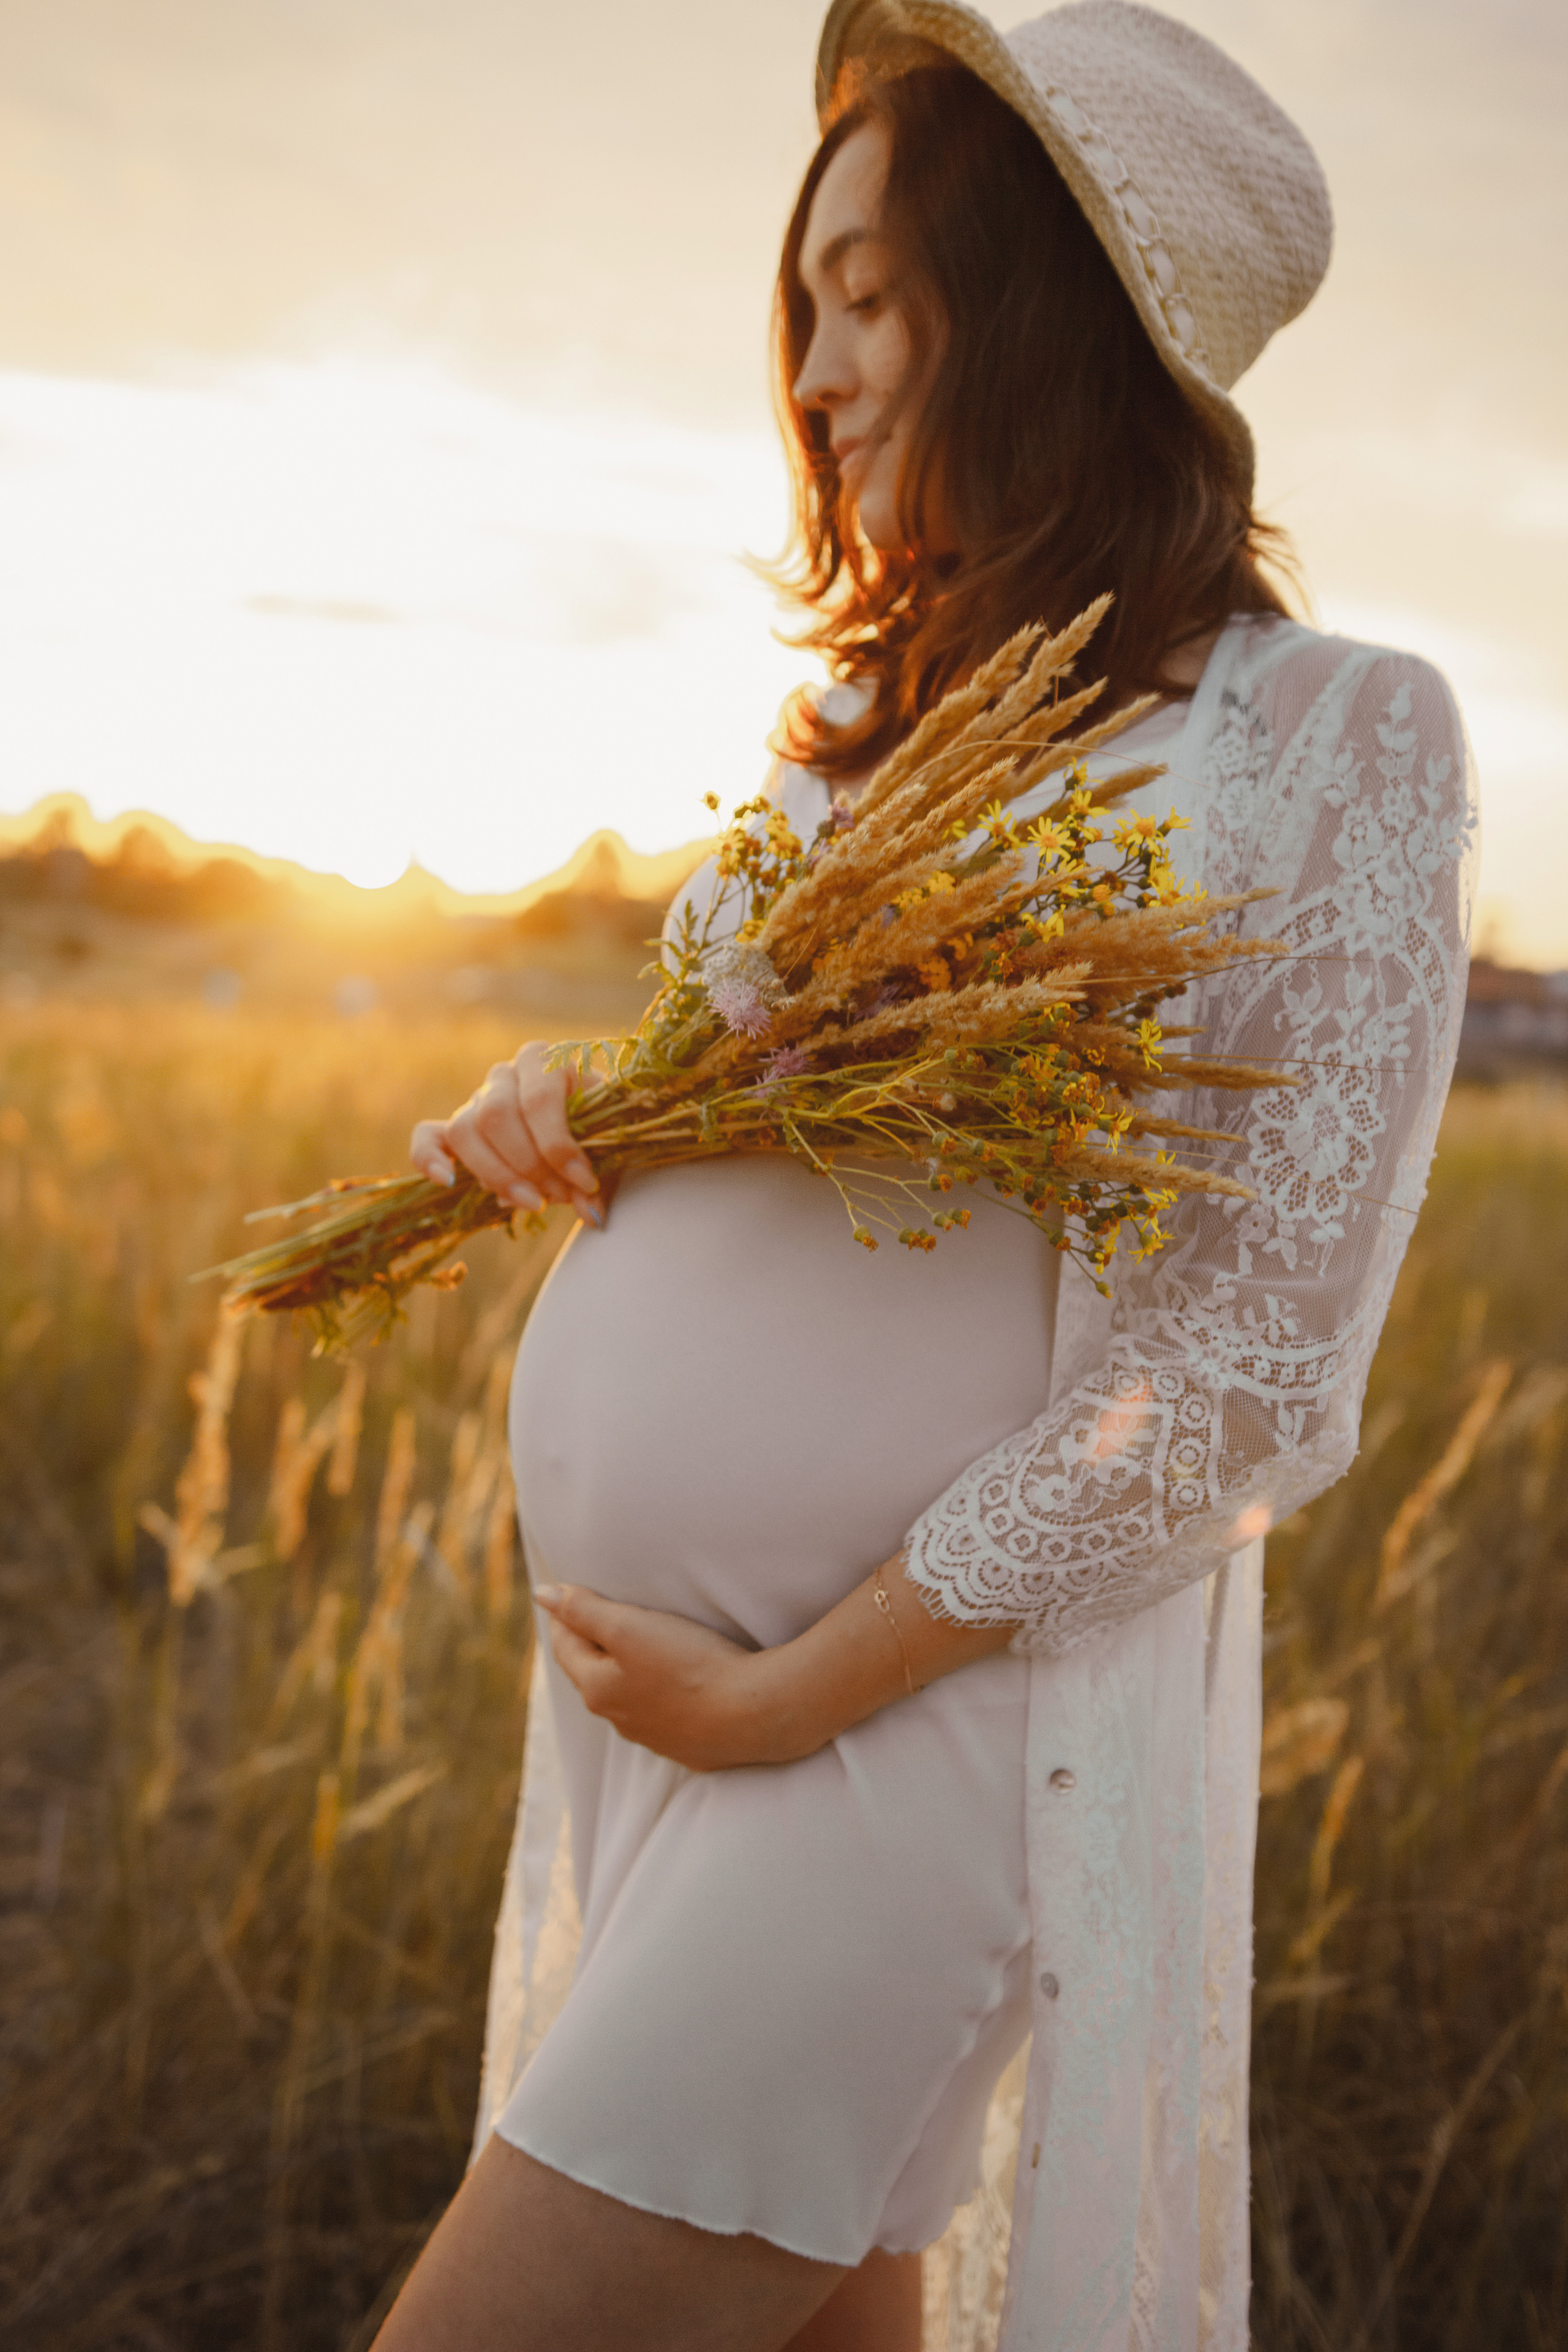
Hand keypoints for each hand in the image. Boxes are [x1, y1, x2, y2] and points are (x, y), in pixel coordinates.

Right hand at [410, 1041, 602, 1225]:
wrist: (585, 1125)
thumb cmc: (599, 1129)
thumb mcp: (606, 1145)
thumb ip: (597, 1177)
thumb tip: (590, 1215)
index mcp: (543, 1061)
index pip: (539, 1099)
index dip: (559, 1146)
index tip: (584, 1182)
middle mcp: (504, 1074)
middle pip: (497, 1116)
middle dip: (530, 1165)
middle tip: (559, 1196)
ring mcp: (475, 1100)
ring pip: (465, 1130)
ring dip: (497, 1174)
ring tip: (532, 1203)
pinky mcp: (454, 1128)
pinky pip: (427, 1136)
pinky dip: (429, 1158)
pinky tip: (447, 1181)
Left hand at [533, 1584, 801, 1771]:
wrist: (754, 1713)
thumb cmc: (689, 1664)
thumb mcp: (629, 1628)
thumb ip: (583, 1611)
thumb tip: (541, 1595)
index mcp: (598, 1690)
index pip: (565, 1647)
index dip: (565, 1616)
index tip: (570, 1594)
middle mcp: (620, 1719)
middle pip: (594, 1673)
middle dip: (593, 1644)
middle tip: (600, 1614)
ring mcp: (655, 1737)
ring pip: (628, 1696)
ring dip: (628, 1670)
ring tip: (641, 1644)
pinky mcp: (689, 1745)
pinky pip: (663, 1714)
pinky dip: (660, 1693)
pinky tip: (677, 1682)